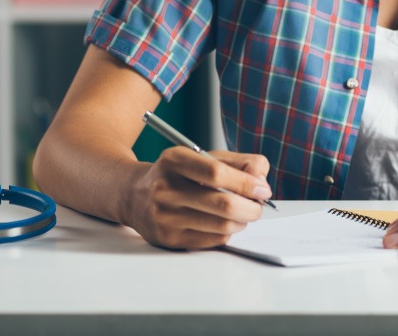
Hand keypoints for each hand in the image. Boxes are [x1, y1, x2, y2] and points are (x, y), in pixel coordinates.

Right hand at [120, 148, 273, 249]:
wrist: (134, 195)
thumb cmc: (177, 174)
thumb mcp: (202, 157)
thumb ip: (238, 163)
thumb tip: (261, 181)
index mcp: (174, 160)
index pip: (216, 173)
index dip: (246, 183)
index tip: (262, 189)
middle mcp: (165, 188)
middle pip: (223, 204)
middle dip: (251, 208)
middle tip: (258, 206)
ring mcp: (165, 216)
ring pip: (222, 226)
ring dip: (242, 221)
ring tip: (242, 214)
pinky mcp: (168, 239)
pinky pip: (212, 241)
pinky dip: (226, 233)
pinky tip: (223, 223)